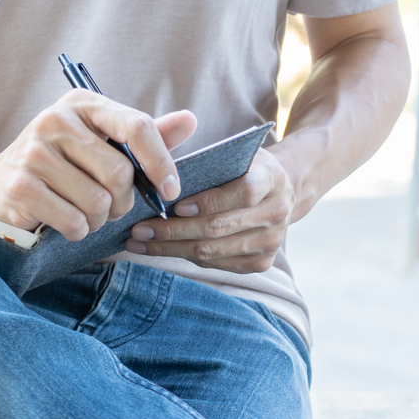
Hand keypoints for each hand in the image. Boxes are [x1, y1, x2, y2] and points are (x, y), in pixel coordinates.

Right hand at [0, 91, 196, 241]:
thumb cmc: (55, 169)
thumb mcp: (96, 145)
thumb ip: (140, 137)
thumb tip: (189, 120)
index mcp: (81, 104)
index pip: (136, 127)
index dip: (161, 163)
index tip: (169, 190)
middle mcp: (54, 121)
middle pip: (119, 172)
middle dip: (122, 202)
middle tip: (110, 208)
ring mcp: (32, 152)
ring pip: (98, 201)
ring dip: (98, 220)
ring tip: (84, 215)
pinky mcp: (19, 185)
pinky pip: (73, 220)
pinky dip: (77, 231)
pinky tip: (64, 224)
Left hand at [124, 145, 295, 272]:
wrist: (280, 191)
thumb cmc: (243, 169)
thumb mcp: (233, 155)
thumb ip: (208, 163)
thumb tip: (159, 179)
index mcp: (272, 178)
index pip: (243, 192)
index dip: (209, 201)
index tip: (176, 206)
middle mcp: (277, 212)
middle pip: (219, 226)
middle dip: (173, 230)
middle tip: (138, 228)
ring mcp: (271, 241)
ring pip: (212, 250)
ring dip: (170, 248)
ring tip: (138, 242)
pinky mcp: (261, 262)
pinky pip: (215, 264)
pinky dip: (183, 257)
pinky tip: (157, 250)